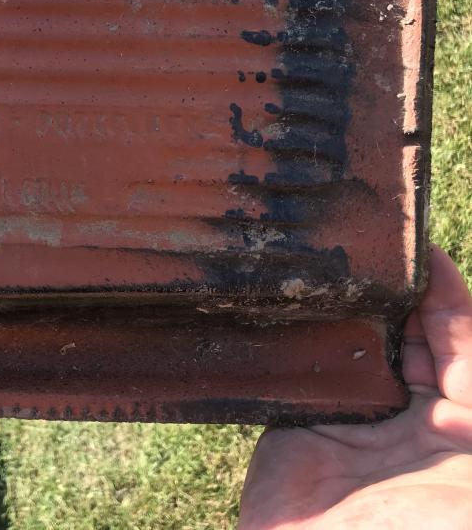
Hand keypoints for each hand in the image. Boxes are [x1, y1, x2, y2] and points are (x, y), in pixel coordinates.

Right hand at [239, 244, 471, 528]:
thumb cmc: (422, 529)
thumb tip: (455, 324)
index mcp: (465, 431)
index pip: (460, 344)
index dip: (447, 298)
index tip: (425, 250)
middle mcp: (412, 421)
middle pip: (407, 337)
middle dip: (396, 292)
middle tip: (372, 245)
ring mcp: (354, 422)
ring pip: (354, 346)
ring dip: (346, 308)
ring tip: (332, 260)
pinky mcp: (298, 427)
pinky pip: (301, 370)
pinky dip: (298, 336)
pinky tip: (292, 301)